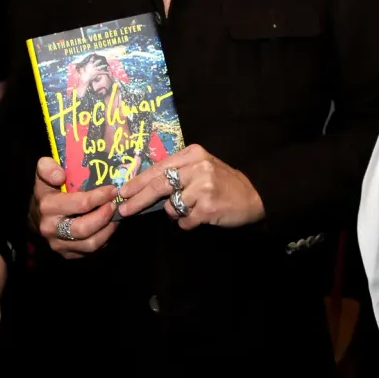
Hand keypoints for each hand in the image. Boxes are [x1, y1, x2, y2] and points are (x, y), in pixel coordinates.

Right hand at [32, 157, 119, 258]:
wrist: (36, 217)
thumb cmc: (47, 192)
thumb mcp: (43, 174)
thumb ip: (47, 168)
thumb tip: (60, 176)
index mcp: (47, 207)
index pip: (80, 204)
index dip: (100, 197)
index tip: (112, 190)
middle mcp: (51, 229)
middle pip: (84, 229)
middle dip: (105, 216)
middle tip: (115, 205)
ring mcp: (58, 245)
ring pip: (90, 244)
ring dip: (108, 230)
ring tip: (115, 216)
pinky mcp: (67, 254)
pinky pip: (91, 252)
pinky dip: (104, 240)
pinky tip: (107, 227)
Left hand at [117, 144, 264, 228]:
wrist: (254, 196)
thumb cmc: (223, 183)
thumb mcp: (201, 168)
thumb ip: (177, 172)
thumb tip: (144, 186)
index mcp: (193, 154)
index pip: (158, 168)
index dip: (138, 181)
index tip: (123, 191)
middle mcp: (198, 167)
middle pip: (159, 185)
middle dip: (138, 199)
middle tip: (124, 209)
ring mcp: (203, 187)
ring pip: (172, 206)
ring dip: (176, 213)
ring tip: (193, 208)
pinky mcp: (208, 207)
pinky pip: (185, 221)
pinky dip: (188, 223)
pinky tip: (201, 217)